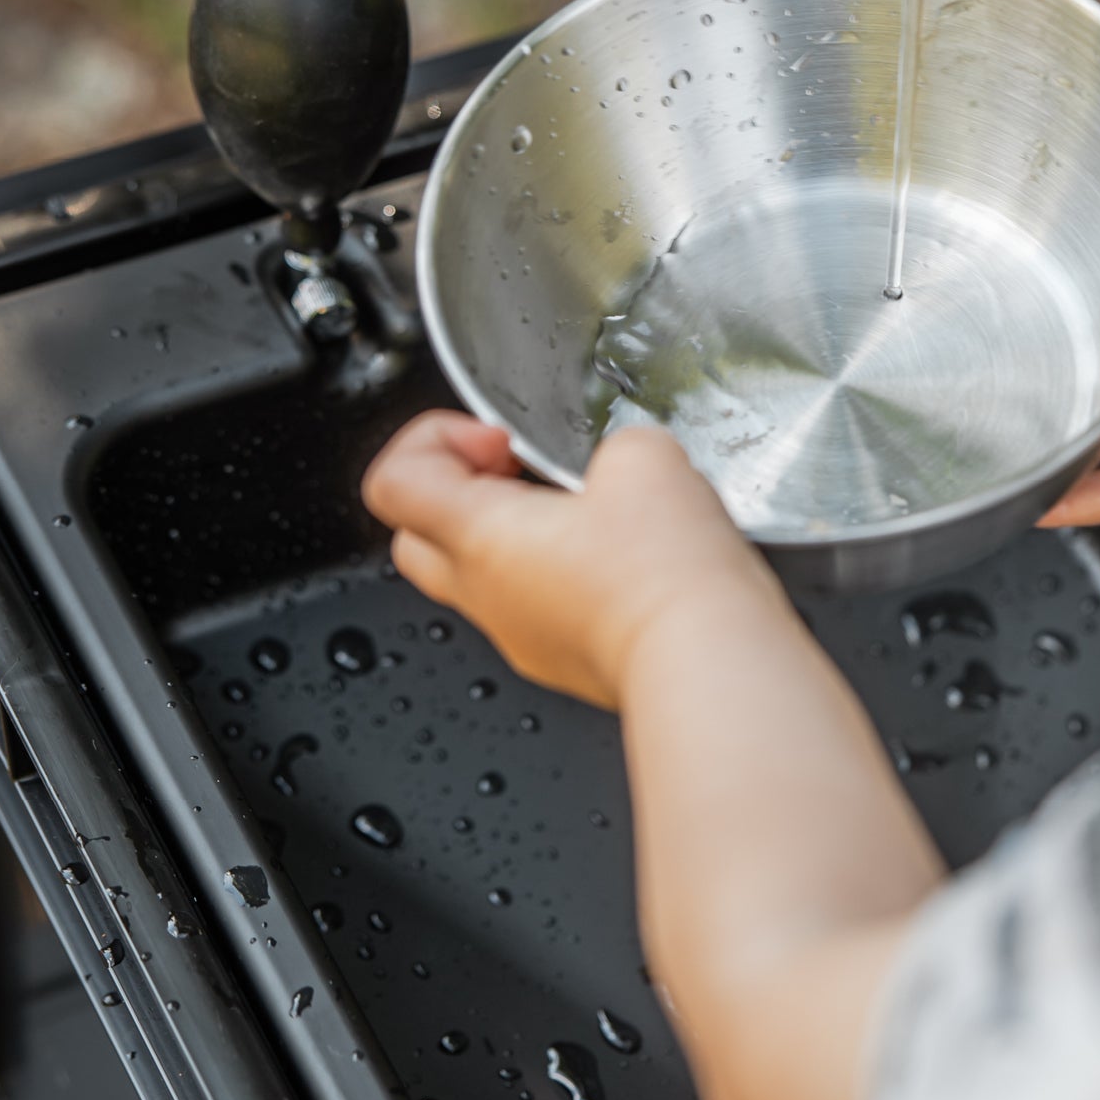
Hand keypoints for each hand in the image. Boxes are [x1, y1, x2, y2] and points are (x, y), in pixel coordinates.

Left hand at [362, 414, 776, 708]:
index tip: (496, 437)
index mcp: (479, 538)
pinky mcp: (567, 659)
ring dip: (518, 533)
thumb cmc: (662, 576)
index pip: (393, 483)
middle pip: (418, 538)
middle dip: (462, 490)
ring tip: (586, 509)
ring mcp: (525, 636)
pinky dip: (563, 573)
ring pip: (482, 576)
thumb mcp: (644, 455)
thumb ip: (615, 444)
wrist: (707, 662)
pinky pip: (539, 607)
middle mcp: (487, 596)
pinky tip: (623, 556)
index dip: (434, 439)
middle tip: (521, 469)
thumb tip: (623, 464)